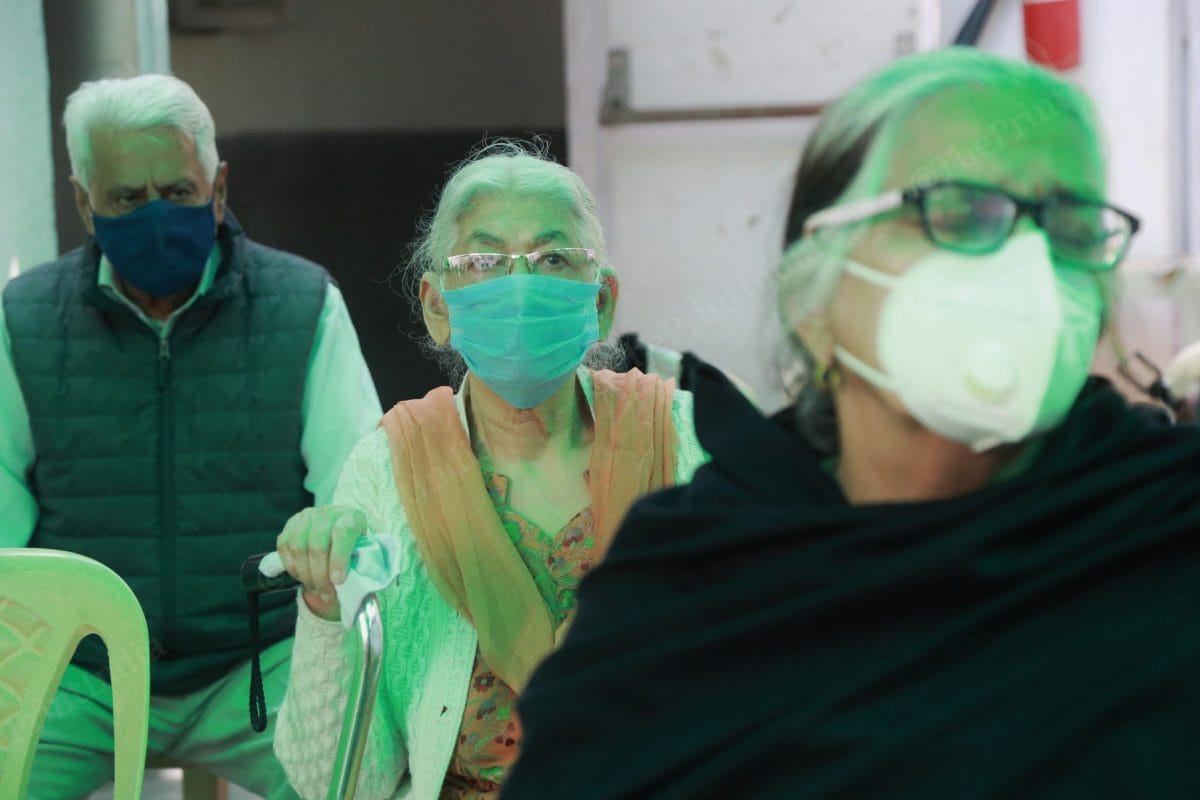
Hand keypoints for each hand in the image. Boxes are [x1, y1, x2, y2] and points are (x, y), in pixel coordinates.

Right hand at [276, 505, 366, 620]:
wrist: (338, 527)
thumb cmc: (353, 544)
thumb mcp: (363, 550)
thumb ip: (360, 564)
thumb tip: (357, 589)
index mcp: (350, 517)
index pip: (342, 534)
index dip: (339, 559)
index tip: (338, 581)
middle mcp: (326, 513)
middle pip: (317, 546)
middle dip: (321, 576)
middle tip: (327, 595)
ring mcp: (305, 517)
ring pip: (299, 549)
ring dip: (306, 575)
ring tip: (316, 589)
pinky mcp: (289, 525)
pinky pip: (285, 549)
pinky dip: (293, 568)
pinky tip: (303, 578)